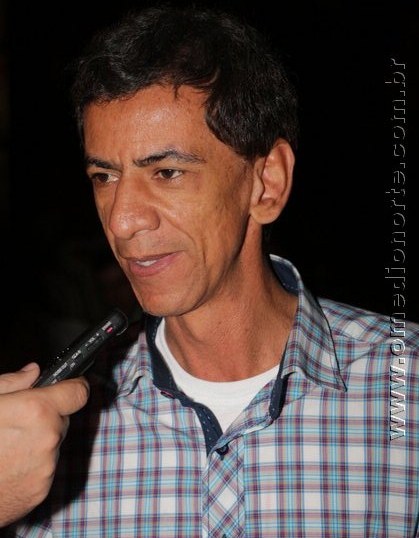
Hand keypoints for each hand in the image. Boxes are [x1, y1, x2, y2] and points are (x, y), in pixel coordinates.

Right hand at [0, 363, 88, 526]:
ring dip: (38, 443)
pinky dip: (31, 466)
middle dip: (47, 417)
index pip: (78, 392)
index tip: (72, 385)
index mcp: (36, 410)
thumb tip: (33, 372)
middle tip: (18, 422)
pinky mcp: (41, 490)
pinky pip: (44, 469)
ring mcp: (46, 467)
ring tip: (6, 447)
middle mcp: (48, 438)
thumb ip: (13, 383)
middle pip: (62, 419)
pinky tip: (8, 466)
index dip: (75, 386)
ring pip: (52, 445)